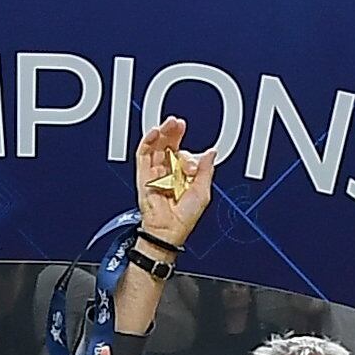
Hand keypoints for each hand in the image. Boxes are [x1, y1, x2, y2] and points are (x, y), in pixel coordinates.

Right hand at [132, 112, 209, 246]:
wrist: (169, 231)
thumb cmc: (184, 218)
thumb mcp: (202, 191)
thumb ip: (206, 170)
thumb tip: (211, 152)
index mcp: (181, 175)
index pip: (184, 154)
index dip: (190, 155)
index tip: (195, 160)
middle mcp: (168, 172)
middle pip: (169, 145)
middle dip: (174, 132)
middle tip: (179, 123)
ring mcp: (155, 173)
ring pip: (157, 146)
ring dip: (162, 133)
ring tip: (170, 123)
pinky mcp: (143, 176)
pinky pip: (143, 155)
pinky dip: (148, 142)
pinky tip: (155, 132)